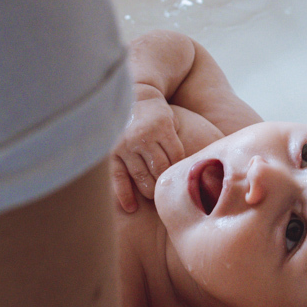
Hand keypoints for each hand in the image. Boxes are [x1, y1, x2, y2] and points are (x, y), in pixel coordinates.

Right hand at [112, 90, 184, 211]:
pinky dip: (125, 194)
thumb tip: (193, 167)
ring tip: (155, 197)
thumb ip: (176, 142)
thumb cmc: (157, 115)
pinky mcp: (113, 152)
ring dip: (150, 189)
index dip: (179, 169)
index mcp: (161, 126)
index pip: (175, 156)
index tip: (183, 179)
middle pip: (159, 168)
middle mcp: (142, 136)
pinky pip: (119, 177)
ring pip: (142, 176)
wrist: (132, 99)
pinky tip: (131, 208)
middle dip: (165, 182)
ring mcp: (126, 145)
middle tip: (169, 192)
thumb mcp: (171, 121)